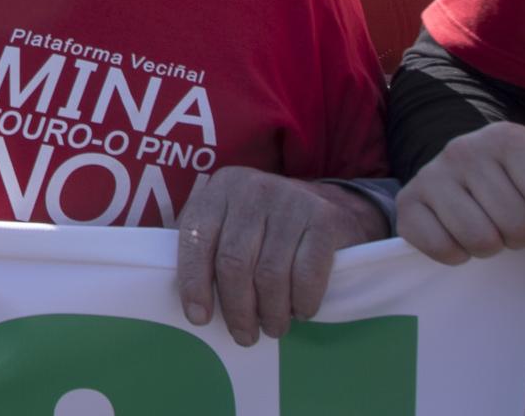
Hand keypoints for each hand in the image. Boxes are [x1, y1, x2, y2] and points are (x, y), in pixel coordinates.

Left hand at [175, 167, 386, 345]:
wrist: (333, 205)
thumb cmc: (268, 225)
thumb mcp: (230, 222)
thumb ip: (207, 249)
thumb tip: (191, 304)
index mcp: (220, 189)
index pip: (196, 238)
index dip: (193, 282)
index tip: (198, 318)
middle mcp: (252, 189)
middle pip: (233, 262)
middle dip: (236, 308)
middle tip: (244, 335)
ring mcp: (290, 201)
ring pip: (270, 273)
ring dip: (271, 311)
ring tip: (272, 327)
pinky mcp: (324, 219)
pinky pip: (307, 273)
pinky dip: (302, 301)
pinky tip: (300, 311)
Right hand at [397, 121, 524, 263]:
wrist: (481, 181)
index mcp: (509, 136)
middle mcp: (463, 147)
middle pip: (517, 226)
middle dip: (524, 234)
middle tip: (513, 219)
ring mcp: (431, 175)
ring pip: (480, 240)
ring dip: (493, 247)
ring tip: (490, 227)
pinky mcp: (408, 203)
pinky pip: (440, 248)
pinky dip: (457, 255)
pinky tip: (459, 235)